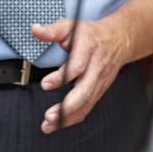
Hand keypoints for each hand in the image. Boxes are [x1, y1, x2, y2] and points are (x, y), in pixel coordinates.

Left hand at [32, 18, 130, 133]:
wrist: (117, 40)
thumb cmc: (89, 34)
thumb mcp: (71, 26)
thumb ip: (52, 30)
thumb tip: (34, 29)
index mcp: (88, 49)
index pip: (77, 66)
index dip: (62, 77)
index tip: (45, 84)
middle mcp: (96, 68)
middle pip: (85, 91)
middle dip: (67, 107)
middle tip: (49, 116)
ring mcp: (99, 81)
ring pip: (86, 103)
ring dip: (67, 117)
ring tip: (48, 125)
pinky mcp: (99, 91)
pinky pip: (87, 107)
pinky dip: (73, 118)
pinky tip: (58, 124)